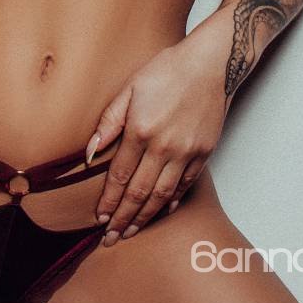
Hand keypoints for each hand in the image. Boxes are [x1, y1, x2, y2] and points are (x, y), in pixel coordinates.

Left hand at [87, 39, 226, 243]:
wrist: (211, 64)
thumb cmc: (167, 70)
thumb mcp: (129, 88)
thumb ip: (109, 122)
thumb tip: (91, 153)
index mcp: (141, 130)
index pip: (120, 176)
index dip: (108, 200)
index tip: (99, 219)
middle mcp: (164, 146)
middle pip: (140, 193)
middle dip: (123, 218)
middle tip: (111, 239)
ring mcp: (186, 152)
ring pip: (163, 195)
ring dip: (145, 217)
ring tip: (132, 232)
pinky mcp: (204, 152)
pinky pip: (185, 185)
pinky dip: (172, 202)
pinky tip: (162, 212)